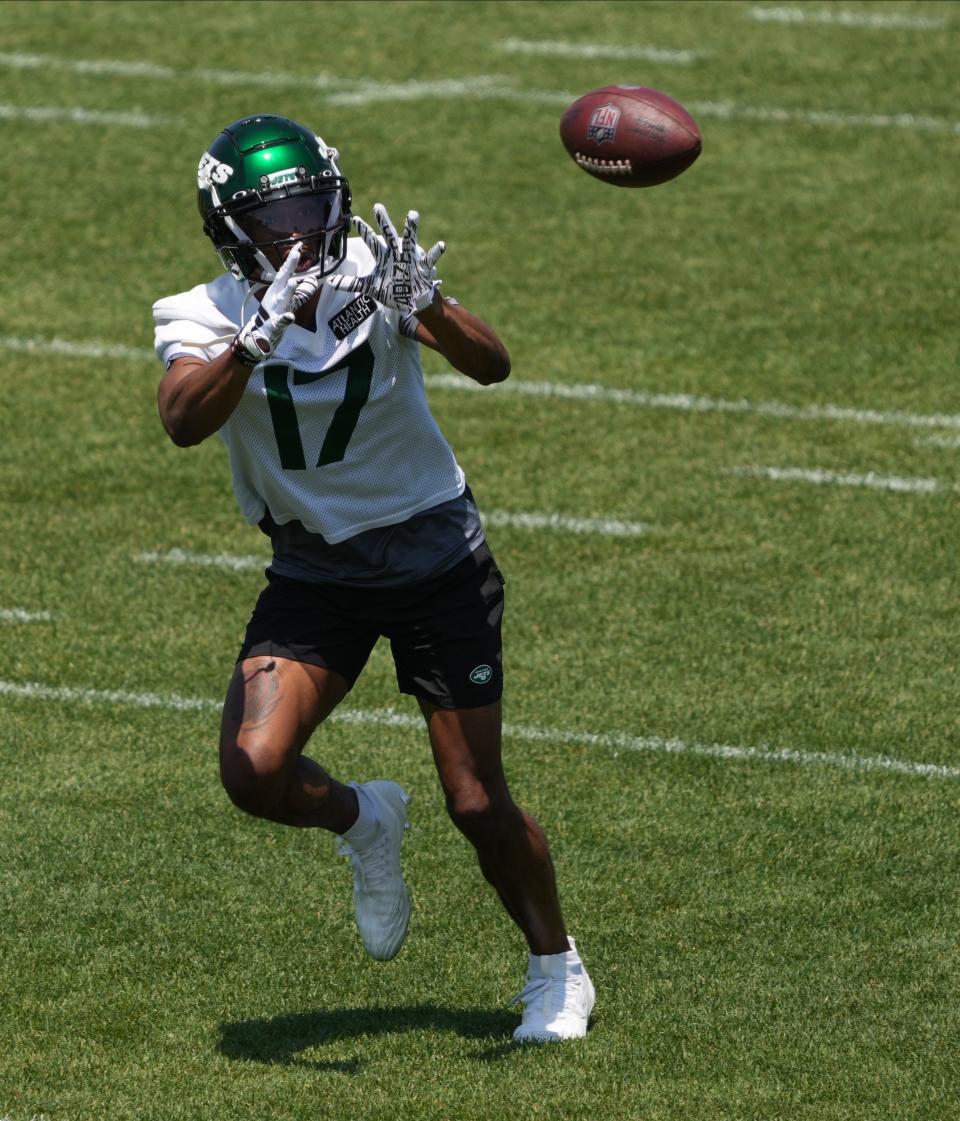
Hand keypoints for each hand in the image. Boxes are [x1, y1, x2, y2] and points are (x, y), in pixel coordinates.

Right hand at [232, 244, 319, 365]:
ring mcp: (275, 309)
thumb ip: (298, 291)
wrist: (260, 333)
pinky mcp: (275, 323)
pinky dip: (285, 319)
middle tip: (296, 252)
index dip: (291, 259)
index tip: (298, 245)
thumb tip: (312, 281)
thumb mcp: (284, 299)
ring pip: (282, 298)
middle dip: (289, 265)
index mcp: (277, 289)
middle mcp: (275, 296)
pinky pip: (281, 321)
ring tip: (294, 282)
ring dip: (288, 290)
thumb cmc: (274, 314)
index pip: (285, 271)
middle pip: (282, 278)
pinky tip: (290, 317)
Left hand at [327, 204, 444, 315]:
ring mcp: (410, 260)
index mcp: (384, 257)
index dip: (364, 231)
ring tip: (413, 214)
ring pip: (410, 241)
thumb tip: (330, 282)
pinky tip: (441, 244)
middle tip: (377, 206)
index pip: (372, 242)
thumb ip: (351, 283)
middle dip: (383, 222)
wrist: (411, 301)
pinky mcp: (422, 268)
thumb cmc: (392, 292)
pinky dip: (436, 252)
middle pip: (389, 235)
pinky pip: (430, 259)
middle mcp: (396, 254)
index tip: (355, 219)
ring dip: (411, 228)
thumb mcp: (369, 287)